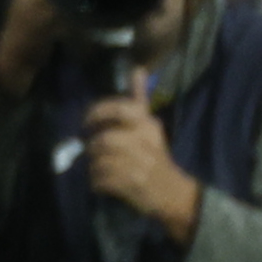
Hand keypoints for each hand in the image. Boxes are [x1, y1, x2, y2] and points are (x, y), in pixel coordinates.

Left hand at [84, 72, 201, 245]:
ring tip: (99, 168)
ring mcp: (138, 164)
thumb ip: (139, 98)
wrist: (174, 193)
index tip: (87, 122)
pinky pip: (100, 179)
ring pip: (99, 160)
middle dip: (92, 147)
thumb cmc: (155, 155)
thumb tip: (137, 68)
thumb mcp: (149, 125)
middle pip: (103, 140)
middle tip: (92, 151)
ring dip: (93, 166)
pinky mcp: (132, 184)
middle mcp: (143, 142)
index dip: (97, 113)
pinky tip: (102, 183)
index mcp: (147, 124)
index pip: (120, 109)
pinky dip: (96, 182)